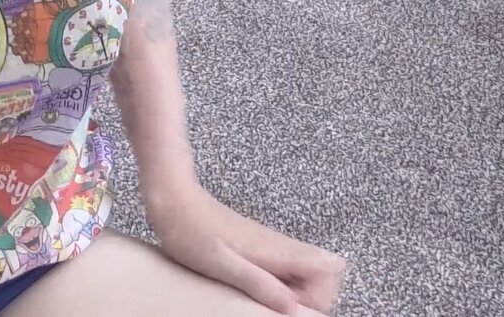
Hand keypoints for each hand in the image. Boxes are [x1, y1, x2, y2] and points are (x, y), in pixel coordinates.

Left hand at [150, 184, 345, 315]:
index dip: (320, 296)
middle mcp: (280, 246)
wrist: (173, 198)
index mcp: (277, 249)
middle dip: (310, 298)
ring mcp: (271, 246)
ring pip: (304, 274)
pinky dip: (278, 285)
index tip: (292, 309)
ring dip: (293, 293)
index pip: (329, 270)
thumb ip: (259, 283)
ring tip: (261, 301)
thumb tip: (293, 307)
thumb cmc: (190, 230)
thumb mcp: (221, 264)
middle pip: (322, 274)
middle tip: (276, 307)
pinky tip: (252, 291)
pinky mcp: (259, 248)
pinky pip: (284, 271)